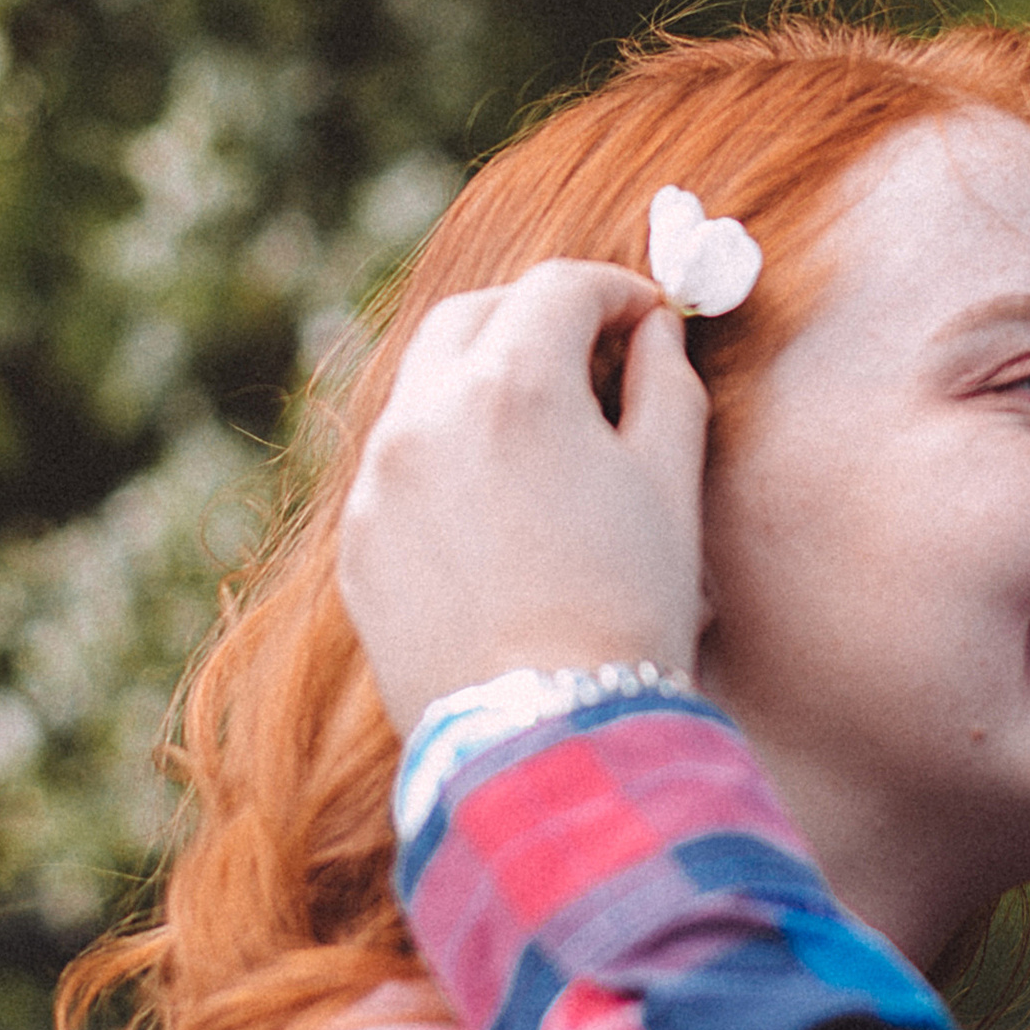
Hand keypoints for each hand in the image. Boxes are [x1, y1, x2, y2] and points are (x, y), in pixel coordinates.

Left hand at [339, 264, 708, 732]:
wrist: (549, 740)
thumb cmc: (630, 609)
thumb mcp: (672, 484)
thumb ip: (665, 383)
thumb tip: (655, 331)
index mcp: (514, 385)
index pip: (560, 288)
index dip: (615, 292)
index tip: (647, 318)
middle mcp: (426, 415)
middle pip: (473, 315)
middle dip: (534, 316)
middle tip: (590, 351)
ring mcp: (378, 481)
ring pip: (423, 386)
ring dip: (482, 380)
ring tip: (542, 431)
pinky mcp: (357, 542)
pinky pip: (398, 466)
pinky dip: (446, 453)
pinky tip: (497, 505)